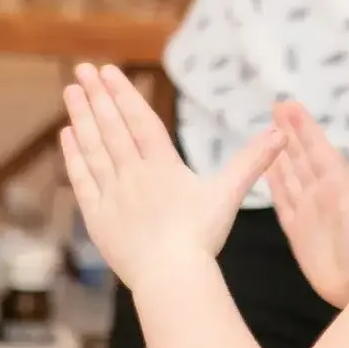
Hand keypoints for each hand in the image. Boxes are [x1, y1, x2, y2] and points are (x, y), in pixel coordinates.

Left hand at [60, 63, 279, 291]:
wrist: (171, 278)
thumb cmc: (202, 237)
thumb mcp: (229, 194)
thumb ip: (252, 161)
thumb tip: (281, 133)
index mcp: (162, 166)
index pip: (139, 120)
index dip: (123, 94)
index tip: (106, 71)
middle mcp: (133, 174)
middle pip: (111, 128)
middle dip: (97, 96)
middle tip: (82, 69)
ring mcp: (112, 195)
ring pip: (93, 148)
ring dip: (82, 117)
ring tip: (71, 91)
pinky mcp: (98, 217)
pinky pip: (82, 180)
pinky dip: (74, 156)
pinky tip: (67, 136)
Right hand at [265, 101, 348, 307]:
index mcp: (338, 178)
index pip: (316, 145)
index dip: (302, 125)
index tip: (287, 104)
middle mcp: (320, 190)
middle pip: (300, 155)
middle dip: (288, 132)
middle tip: (275, 107)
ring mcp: (307, 209)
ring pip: (289, 174)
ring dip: (280, 154)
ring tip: (268, 134)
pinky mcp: (295, 229)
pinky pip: (282, 200)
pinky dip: (275, 184)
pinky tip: (267, 170)